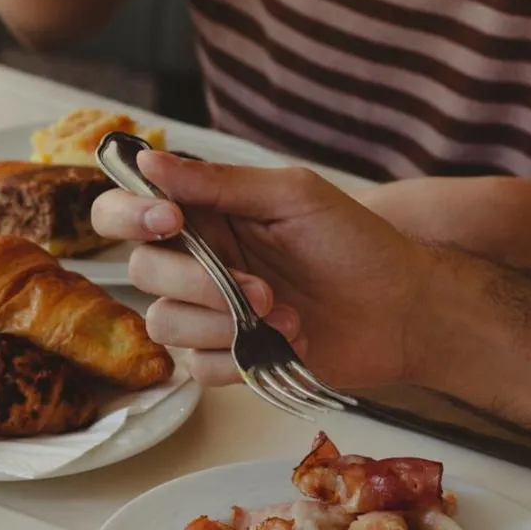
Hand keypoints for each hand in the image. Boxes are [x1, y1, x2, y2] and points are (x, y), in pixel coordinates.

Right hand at [91, 153, 428, 386]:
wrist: (402, 309)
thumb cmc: (357, 243)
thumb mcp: (294, 197)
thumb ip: (220, 183)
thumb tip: (149, 161)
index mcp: (207, 214)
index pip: (128, 211)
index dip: (129, 215)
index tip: (170, 220)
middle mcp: (200, 261)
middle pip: (141, 272)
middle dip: (194, 281)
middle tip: (257, 286)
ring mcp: (213, 313)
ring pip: (165, 324)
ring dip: (222, 323)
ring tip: (284, 315)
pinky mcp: (232, 358)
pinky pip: (199, 368)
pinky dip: (242, 358)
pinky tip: (289, 341)